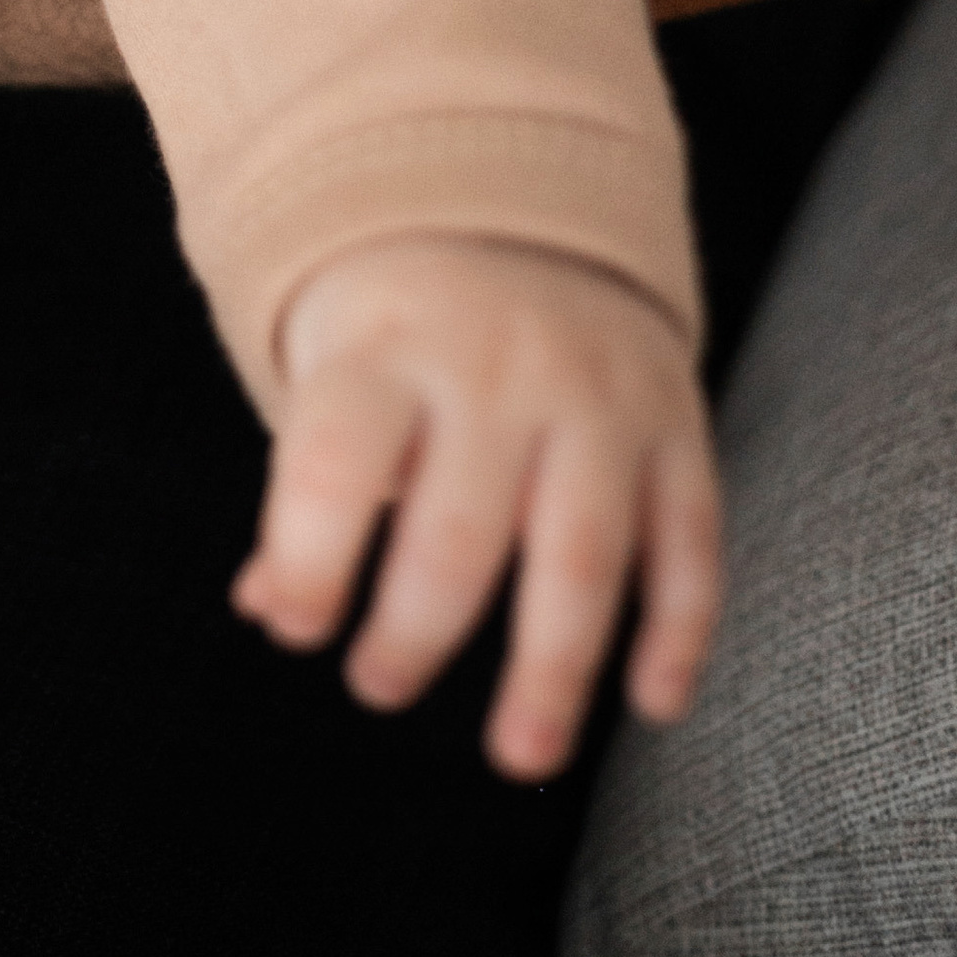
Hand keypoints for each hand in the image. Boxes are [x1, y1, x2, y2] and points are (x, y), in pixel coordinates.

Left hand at [231, 231, 719, 779]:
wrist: (523, 202)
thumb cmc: (400, 326)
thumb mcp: (330, 370)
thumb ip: (306, 487)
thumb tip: (266, 606)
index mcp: (387, 347)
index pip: (336, 462)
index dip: (310, 558)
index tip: (296, 629)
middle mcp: (496, 366)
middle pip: (460, 528)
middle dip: (417, 631)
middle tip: (378, 688)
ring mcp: (597, 393)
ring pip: (582, 550)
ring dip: (554, 668)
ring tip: (519, 754)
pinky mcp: (675, 419)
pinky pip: (689, 536)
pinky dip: (678, 628)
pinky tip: (651, 703)